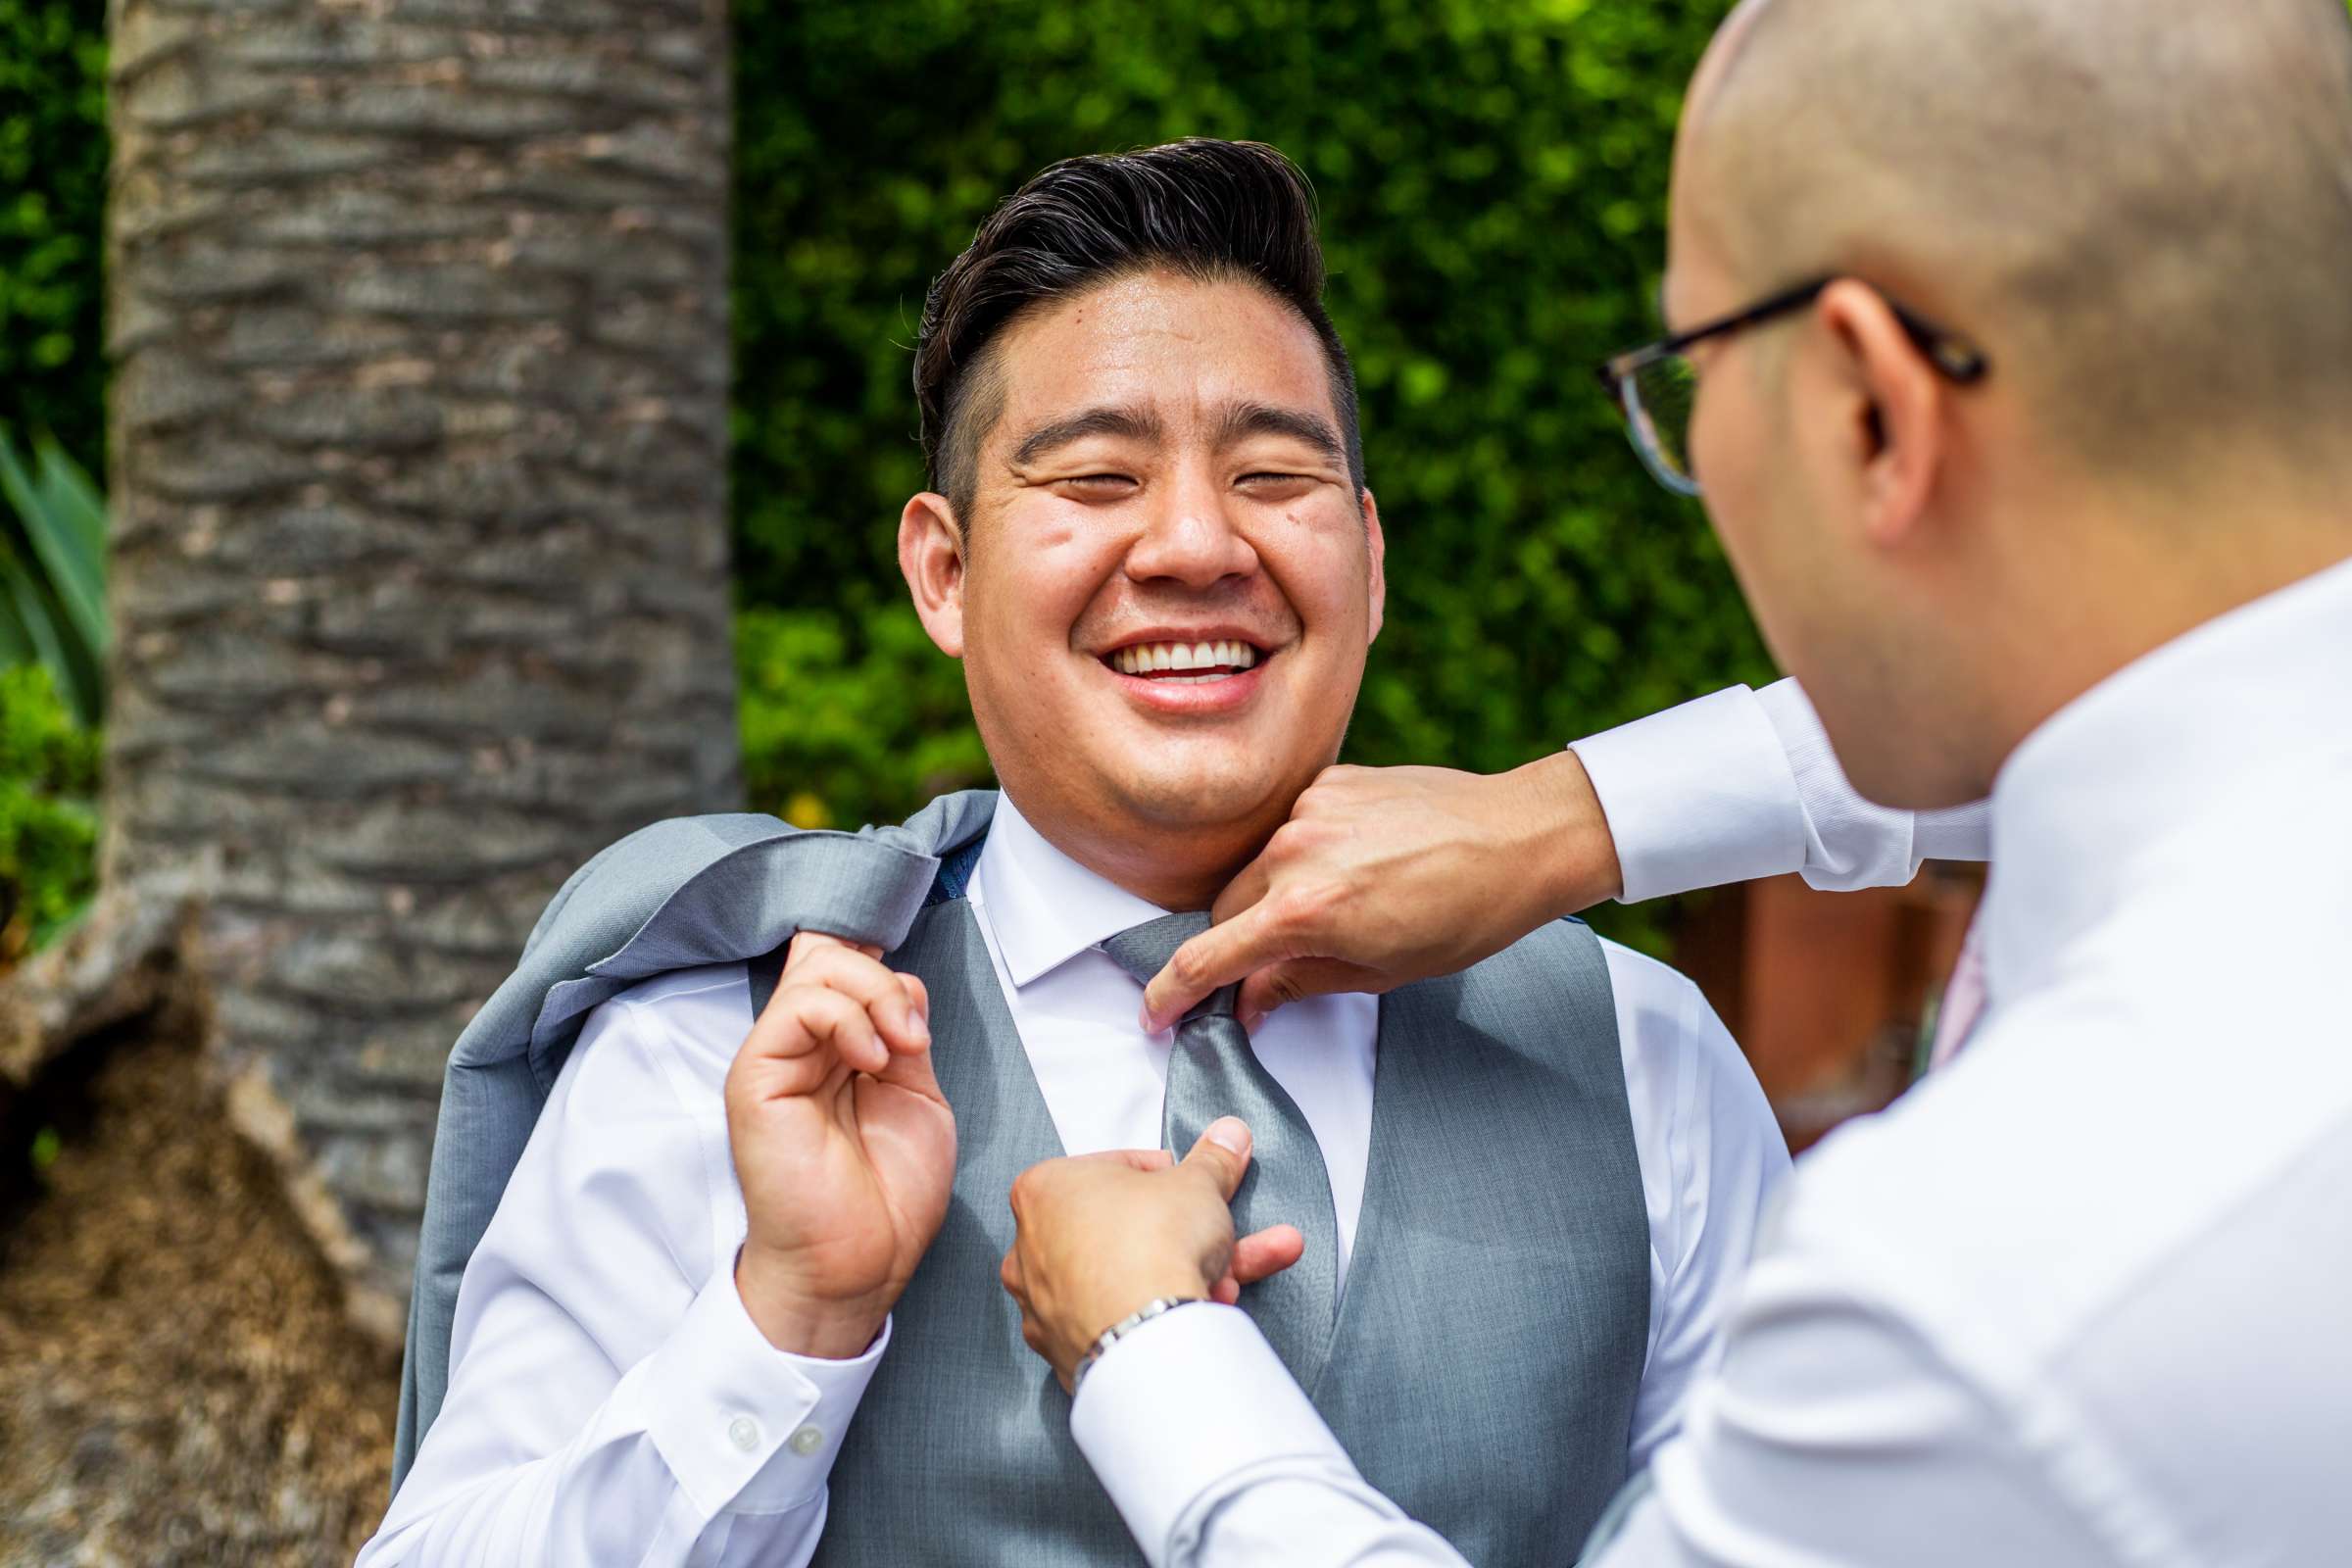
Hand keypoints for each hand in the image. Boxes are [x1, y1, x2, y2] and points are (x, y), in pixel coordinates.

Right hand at [727, 930, 956, 1358]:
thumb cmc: (887, 1194)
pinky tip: (872, 1060)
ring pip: (816, 968)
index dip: (876, 954)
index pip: (840, 962)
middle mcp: (802, 1045)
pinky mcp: (756, 1077)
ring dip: (875, 995)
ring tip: (901, 1048)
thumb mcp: (917, 1094)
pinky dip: (847, 1017)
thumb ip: (904, 1033)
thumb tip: (902, 982)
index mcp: (838, 1046)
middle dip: (885, 977)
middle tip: (914, 1034)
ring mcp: (776, 1058)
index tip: (912, 995)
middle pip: (830, 953)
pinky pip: (796, 1009)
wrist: (859, 1264)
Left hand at [1000, 1118, 1305, 1392]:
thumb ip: (1213, 1159)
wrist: (1147, 1333)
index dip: (1165, 1177)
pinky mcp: (1068, 1351)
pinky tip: (1206, 1311)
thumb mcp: (1197, 1184)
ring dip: (1188, 1275)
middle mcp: (1030, 1248)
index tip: (1193, 1187)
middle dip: (1187, 1236)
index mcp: (1044, 1190)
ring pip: (1128, 1279)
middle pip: (1126, 1232)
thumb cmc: (1152, 1242)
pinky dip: (1159, 1315)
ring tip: (1238, 1277)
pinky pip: (1122, 1322)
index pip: (1112, 1171)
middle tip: (1224, 1235)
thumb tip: (1229, 1135)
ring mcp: (1046, 1306)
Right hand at [1141, 751, 1623, 1029]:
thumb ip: (1299, 982)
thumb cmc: (1464, 913)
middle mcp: (1294, 852)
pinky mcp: (1329, 781)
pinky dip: (1307, 853)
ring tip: (1344, 905)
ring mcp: (1309, 810)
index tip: (1156, 1013)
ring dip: (1276, 895)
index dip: (1173, 992)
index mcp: (1305, 911)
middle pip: (1224, 910)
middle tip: (1275, 966)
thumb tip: (1248, 1000)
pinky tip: (1358, 863)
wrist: (1519, 838)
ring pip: (1257, 868)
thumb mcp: (1381, 972)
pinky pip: (1293, 828)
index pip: (1208, 956)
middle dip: (1239, 944)